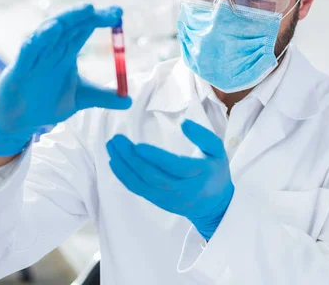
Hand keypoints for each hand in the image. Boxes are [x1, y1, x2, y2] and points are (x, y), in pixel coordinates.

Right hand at [0, 5, 131, 156]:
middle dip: (87, 15)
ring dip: (66, 20)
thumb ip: (104, 98)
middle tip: (108, 11)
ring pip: (50, 33)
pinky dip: (39, 40)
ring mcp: (35, 58)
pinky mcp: (18, 69)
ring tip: (83, 10)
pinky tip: (50, 31)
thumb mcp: (82, 98)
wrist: (21, 121)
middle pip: (69, 26)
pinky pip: (28, 51)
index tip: (118, 14)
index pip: (84, 29)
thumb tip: (129, 100)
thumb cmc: (48, 102)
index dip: (99, 19)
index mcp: (66, 52)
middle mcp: (51, 50)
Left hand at [106, 120, 234, 239]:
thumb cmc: (214, 171)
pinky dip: (125, 177)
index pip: (176, 167)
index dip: (156, 158)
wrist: (214, 205)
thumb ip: (203, 135)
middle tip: (117, 140)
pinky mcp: (160, 202)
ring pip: (143, 185)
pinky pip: (139, 190)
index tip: (138, 145)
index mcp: (200, 174)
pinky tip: (115, 163)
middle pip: (154, 177)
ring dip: (124, 167)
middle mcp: (184, 190)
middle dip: (132, 160)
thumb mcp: (217, 151)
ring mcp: (170, 199)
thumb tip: (184, 123)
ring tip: (111, 148)